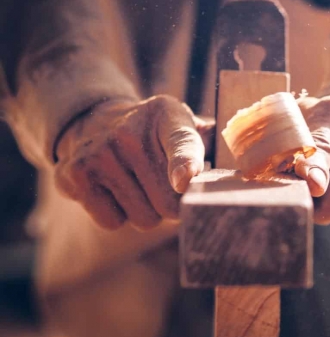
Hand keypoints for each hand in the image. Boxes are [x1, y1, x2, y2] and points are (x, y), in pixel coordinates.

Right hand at [54, 95, 214, 229]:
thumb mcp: (182, 124)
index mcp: (168, 115)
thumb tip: (248, 165)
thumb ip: (210, 143)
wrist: (94, 121)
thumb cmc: (153, 133)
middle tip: (160, 183)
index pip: (181, 143)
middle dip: (171, 205)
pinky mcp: (75, 174)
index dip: (184, 164)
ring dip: (145, 211)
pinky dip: (117, 215)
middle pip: (169, 204)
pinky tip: (113, 190)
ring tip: (136, 184)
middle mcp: (130, 131)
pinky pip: (113, 222)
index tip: (185, 181)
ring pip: (143, 219)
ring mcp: (100, 153)